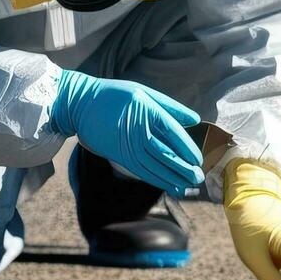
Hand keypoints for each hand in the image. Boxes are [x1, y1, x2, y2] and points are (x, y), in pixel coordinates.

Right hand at [52, 70, 203, 191]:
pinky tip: (170, 186)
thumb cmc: (115, 95)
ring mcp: (128, 145)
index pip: (173, 134)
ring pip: (154, 167)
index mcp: (148, 112)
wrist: (81, 104)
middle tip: (198, 178)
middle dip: (183, 168)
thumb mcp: (144, 92)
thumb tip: (195, 119)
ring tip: (187, 187)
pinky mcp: (120, 155)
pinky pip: (142, 171)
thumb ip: (170, 107)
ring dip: (172, 179)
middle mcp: (139, 131)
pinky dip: (157, 180)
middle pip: (166, 154)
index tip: (199, 159)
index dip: (187, 148)